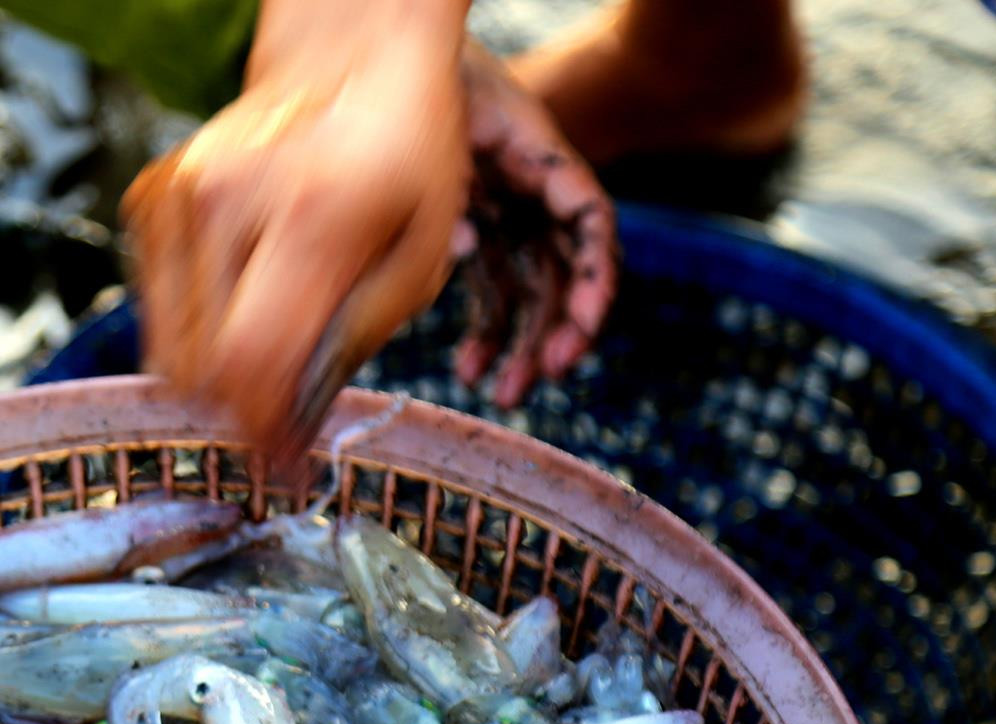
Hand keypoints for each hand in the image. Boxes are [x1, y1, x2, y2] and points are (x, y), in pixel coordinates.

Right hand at [123, 0, 471, 455]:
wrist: (350, 53)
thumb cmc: (405, 155)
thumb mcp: (420, 261)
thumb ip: (352, 347)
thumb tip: (291, 432)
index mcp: (310, 216)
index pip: (249, 366)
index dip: (260, 437)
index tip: (282, 472)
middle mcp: (227, 202)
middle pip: (197, 369)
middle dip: (237, 418)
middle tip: (278, 439)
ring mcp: (178, 195)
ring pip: (166, 347)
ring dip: (212, 381)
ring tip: (265, 379)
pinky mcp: (153, 197)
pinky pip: (157, 306)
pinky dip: (193, 333)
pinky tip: (242, 315)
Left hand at [452, 46, 615, 406]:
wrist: (401, 56)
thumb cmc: (426, 81)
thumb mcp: (444, 118)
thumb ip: (458, 180)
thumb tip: (468, 250)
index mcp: (540, 156)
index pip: (588, 220)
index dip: (593, 277)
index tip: (583, 325)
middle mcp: (535, 190)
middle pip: (565, 267)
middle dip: (560, 327)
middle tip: (543, 375)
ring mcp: (511, 211)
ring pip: (531, 290)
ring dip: (522, 345)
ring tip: (504, 394)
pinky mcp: (484, 230)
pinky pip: (495, 289)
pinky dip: (485, 330)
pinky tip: (468, 370)